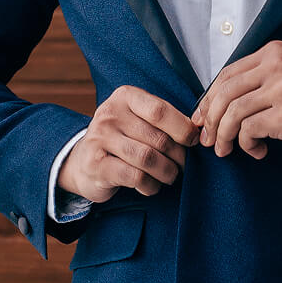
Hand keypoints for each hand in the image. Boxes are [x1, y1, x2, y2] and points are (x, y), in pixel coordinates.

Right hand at [60, 85, 197, 204]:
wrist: (84, 163)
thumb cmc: (122, 139)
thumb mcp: (138, 120)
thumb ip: (163, 120)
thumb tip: (198, 131)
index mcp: (124, 97)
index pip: (160, 110)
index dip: (182, 128)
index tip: (193, 141)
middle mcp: (109, 114)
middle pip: (157, 138)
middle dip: (178, 156)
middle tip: (183, 165)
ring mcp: (100, 139)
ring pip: (148, 158)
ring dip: (167, 172)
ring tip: (170, 175)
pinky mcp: (96, 165)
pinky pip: (135, 177)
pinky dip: (150, 185)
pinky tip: (151, 185)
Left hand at [190, 40, 281, 159]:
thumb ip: (264, 78)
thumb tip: (224, 101)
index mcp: (275, 53)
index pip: (226, 74)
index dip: (209, 98)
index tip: (203, 117)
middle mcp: (276, 66)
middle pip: (224, 93)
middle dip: (210, 120)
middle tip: (209, 139)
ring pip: (232, 113)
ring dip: (224, 136)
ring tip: (227, 150)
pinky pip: (249, 130)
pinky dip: (247, 144)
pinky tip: (258, 151)